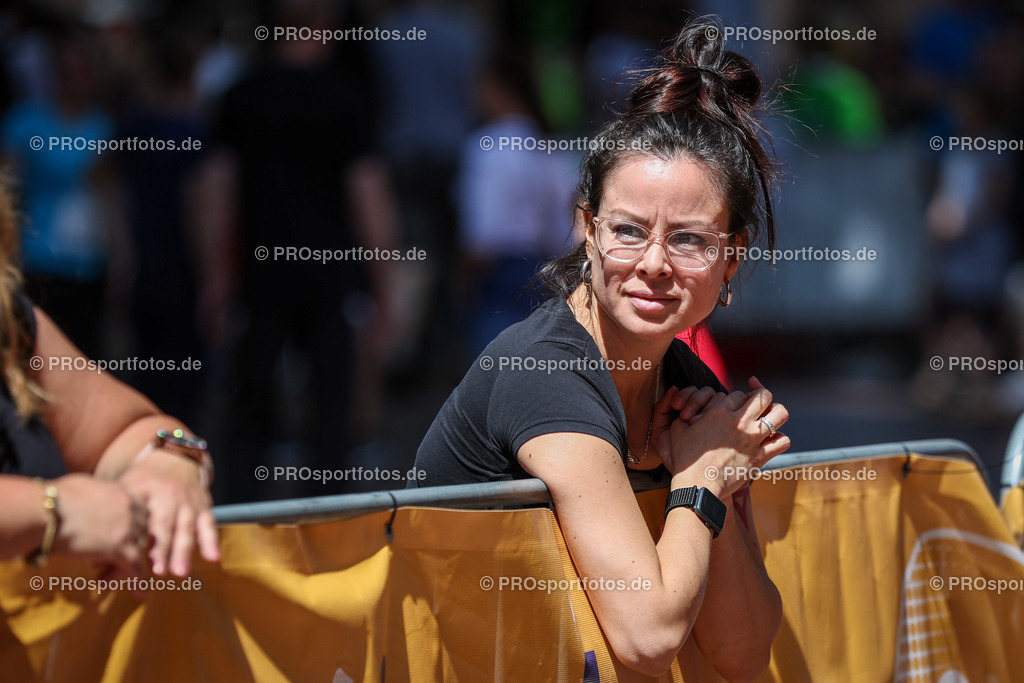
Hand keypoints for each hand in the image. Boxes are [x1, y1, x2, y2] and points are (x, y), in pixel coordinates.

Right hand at [51, 473, 148, 573]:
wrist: (46, 511)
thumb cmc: (53, 499)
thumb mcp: (83, 487)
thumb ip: (96, 494)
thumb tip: (89, 496)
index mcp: (123, 492)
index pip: (139, 512)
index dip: (132, 526)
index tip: (126, 537)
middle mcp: (131, 507)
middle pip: (141, 532)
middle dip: (129, 546)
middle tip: (113, 561)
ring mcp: (128, 528)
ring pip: (137, 551)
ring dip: (127, 567)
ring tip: (118, 580)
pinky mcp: (120, 547)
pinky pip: (135, 567)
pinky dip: (139, 582)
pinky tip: (142, 595)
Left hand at [118, 450, 219, 576]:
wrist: (173, 460)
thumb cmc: (140, 485)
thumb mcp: (123, 494)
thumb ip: (113, 527)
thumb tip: (98, 566)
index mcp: (142, 489)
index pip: (137, 517)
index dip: (135, 538)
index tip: (129, 559)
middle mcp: (167, 494)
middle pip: (163, 524)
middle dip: (161, 548)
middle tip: (158, 571)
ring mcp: (188, 500)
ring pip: (186, 527)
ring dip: (183, 550)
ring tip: (180, 572)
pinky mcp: (204, 506)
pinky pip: (208, 525)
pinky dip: (211, 542)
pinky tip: (213, 559)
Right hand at [653, 377, 789, 495]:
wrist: (698, 485)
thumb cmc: (686, 459)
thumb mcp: (680, 428)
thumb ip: (691, 413)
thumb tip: (698, 409)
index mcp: (718, 412)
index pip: (738, 394)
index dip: (736, 398)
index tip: (733, 406)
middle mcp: (739, 422)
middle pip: (763, 396)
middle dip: (760, 395)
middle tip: (755, 402)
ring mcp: (752, 439)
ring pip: (780, 413)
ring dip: (776, 413)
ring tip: (769, 417)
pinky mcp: (760, 456)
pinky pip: (782, 441)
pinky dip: (779, 439)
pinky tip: (771, 440)